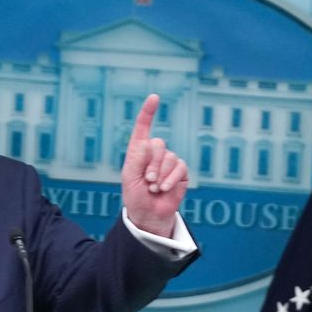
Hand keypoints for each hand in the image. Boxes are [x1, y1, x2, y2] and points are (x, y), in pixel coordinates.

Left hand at [120, 94, 187, 236]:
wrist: (149, 214)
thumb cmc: (136, 196)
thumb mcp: (130, 177)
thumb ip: (137, 159)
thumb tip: (149, 142)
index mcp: (139, 150)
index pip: (143, 127)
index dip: (148, 112)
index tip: (155, 97)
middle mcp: (155, 153)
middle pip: (158, 144)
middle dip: (152, 164)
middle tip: (147, 181)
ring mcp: (169, 162)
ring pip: (170, 157)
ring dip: (160, 174)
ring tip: (154, 188)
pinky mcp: (181, 172)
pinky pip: (179, 167)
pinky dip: (171, 179)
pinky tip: (164, 189)